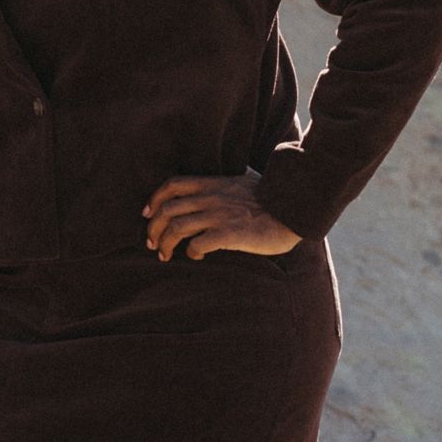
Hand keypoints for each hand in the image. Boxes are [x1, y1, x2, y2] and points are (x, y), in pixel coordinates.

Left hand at [142, 174, 300, 261]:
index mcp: (213, 184)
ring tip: (165, 256)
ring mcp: (219, 215)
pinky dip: (191, 253)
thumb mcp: (241, 184)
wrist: (294, 208)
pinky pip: (198, 244)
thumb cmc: (272, 199)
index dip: (154, 199)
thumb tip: (212, 194)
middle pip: (167, 210)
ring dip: (165, 244)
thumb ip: (222, 188)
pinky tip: (197, 257)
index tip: (147, 214)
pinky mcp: (229, 234)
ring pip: (176, 228)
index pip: (172, 185)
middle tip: (152, 244)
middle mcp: (211, 197)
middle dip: (153, 228)